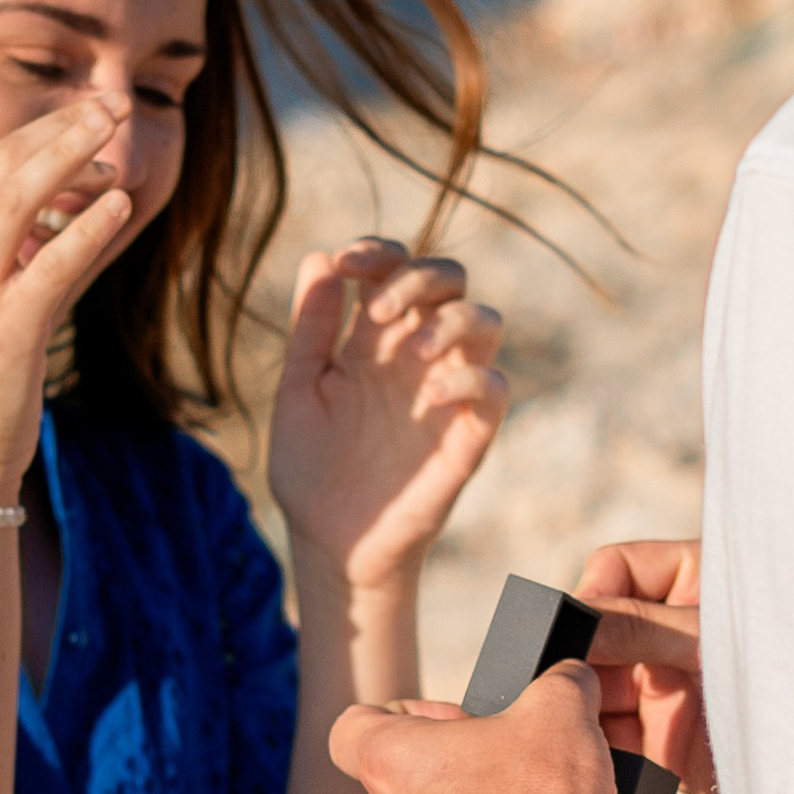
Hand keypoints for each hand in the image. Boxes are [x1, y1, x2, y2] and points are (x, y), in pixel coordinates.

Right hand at [0, 97, 130, 506]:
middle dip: (58, 128)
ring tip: (114, 129)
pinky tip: (121, 204)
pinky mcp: (4, 335)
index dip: (38, 138)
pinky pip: (50, 269)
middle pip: (1, 170)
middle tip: (110, 104)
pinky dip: (88, 231)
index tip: (86, 124)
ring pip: (18, 201)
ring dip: (70, 156)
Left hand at [269, 241, 508, 589]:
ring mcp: (444, 393)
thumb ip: (311, 326)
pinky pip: (494, 390)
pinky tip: (429, 395)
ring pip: (486, 321)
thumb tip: (320, 257)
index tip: (347, 264)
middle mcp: (415, 357)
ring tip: (410, 353)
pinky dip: (469, 379)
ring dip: (451, 320)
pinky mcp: (465, 437)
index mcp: (373, 340)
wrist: (327, 542)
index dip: (379, 251)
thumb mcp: (299, 388)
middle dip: (419, 276)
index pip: (398, 267)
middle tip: (377, 311)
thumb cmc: (311, 467)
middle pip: (451, 279)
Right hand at [577, 537, 717, 793]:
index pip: (616, 569)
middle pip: (598, 640)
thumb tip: (570, 621)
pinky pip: (614, 745)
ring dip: (585, 715)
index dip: (593, 596)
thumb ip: (639, 625)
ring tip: (584, 733)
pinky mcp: (664, 748)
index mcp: (691, 585)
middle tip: (563, 690)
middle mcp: (671, 637)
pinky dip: (603, 757)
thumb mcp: (714, 638)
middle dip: (579, 665)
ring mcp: (666, 692)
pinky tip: (605, 766)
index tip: (580, 629)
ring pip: (597, 694)